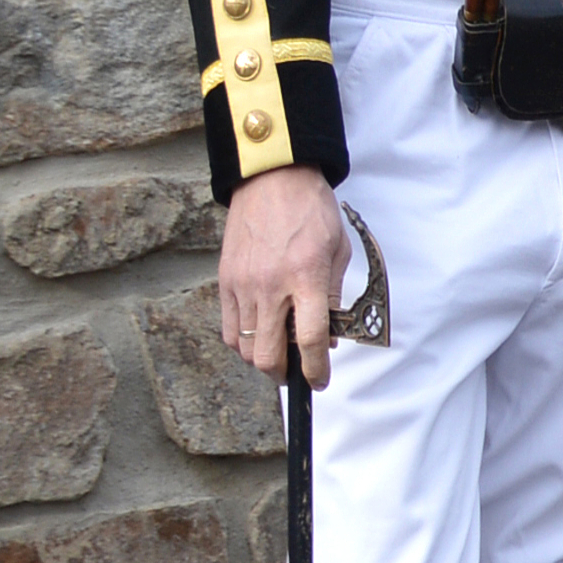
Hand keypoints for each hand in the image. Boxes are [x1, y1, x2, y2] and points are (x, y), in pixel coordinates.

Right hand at [217, 168, 348, 389]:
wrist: (272, 181)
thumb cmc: (311, 212)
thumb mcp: (338, 251)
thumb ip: (331, 295)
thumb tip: (328, 335)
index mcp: (305, 278)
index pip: (310, 339)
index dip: (316, 368)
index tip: (320, 381)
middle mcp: (271, 287)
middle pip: (267, 355)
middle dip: (283, 374)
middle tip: (296, 373)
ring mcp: (242, 286)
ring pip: (244, 347)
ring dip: (261, 359)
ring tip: (279, 352)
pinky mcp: (224, 282)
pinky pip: (228, 328)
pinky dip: (242, 342)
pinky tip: (259, 335)